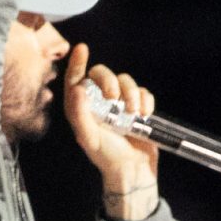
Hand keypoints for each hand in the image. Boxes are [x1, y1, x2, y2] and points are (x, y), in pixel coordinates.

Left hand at [61, 42, 158, 218]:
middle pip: (102, 74)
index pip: (76, 79)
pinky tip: (144, 115)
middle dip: (110, 80)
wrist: (133, 171)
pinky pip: (142, 91)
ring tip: (134, 113)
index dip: (77, 63)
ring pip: (126, 80)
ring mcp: (119, 105)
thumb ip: (80, 113)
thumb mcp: (88, 137)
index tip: (83, 49)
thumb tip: (76, 88)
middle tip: (115, 97)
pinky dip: (145, 100)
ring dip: (131, 93)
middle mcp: (99, 103)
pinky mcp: (138, 108)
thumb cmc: (107, 157)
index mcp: (82, 108)